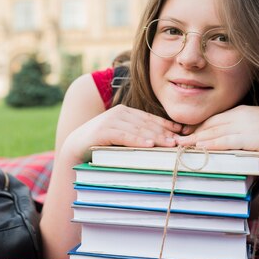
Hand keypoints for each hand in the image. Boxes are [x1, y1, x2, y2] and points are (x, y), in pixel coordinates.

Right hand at [61, 104, 183, 160]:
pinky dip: (138, 140)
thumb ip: (136, 134)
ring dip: (156, 137)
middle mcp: (119, 112)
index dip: (167, 126)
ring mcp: (110, 120)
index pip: (150, 119)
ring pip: (138, 129)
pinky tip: (149, 145)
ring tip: (170, 145)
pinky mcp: (103, 131)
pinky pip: (125, 136)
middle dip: (165, 133)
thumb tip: (160, 141)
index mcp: (125, 112)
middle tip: (181, 142)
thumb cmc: (101, 143)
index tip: (183, 133)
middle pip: (147, 124)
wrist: (75, 147)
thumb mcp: (121, 136)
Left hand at [175, 105, 258, 154]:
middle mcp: (238, 116)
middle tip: (177, 139)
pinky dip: (211, 145)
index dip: (199, 126)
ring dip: (196, 140)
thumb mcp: (257, 123)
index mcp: (240, 111)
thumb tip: (230, 136)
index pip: (214, 119)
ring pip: (213, 133)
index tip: (187, 133)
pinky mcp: (248, 138)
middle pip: (210, 125)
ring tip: (181, 145)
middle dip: (193, 133)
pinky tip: (200, 148)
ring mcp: (243, 127)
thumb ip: (243, 126)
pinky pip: (225, 142)